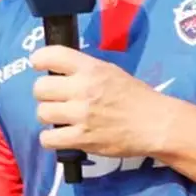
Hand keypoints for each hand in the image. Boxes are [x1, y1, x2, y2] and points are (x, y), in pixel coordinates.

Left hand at [29, 45, 175, 158]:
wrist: (155, 123)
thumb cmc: (135, 96)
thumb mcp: (112, 72)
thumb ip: (85, 71)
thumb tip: (58, 73)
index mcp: (92, 68)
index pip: (51, 56)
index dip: (39, 60)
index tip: (40, 65)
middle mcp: (83, 89)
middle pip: (40, 88)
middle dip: (45, 93)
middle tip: (56, 98)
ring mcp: (81, 115)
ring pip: (42, 113)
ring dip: (49, 116)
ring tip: (62, 118)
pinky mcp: (81, 139)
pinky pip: (47, 139)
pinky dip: (51, 139)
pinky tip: (62, 135)